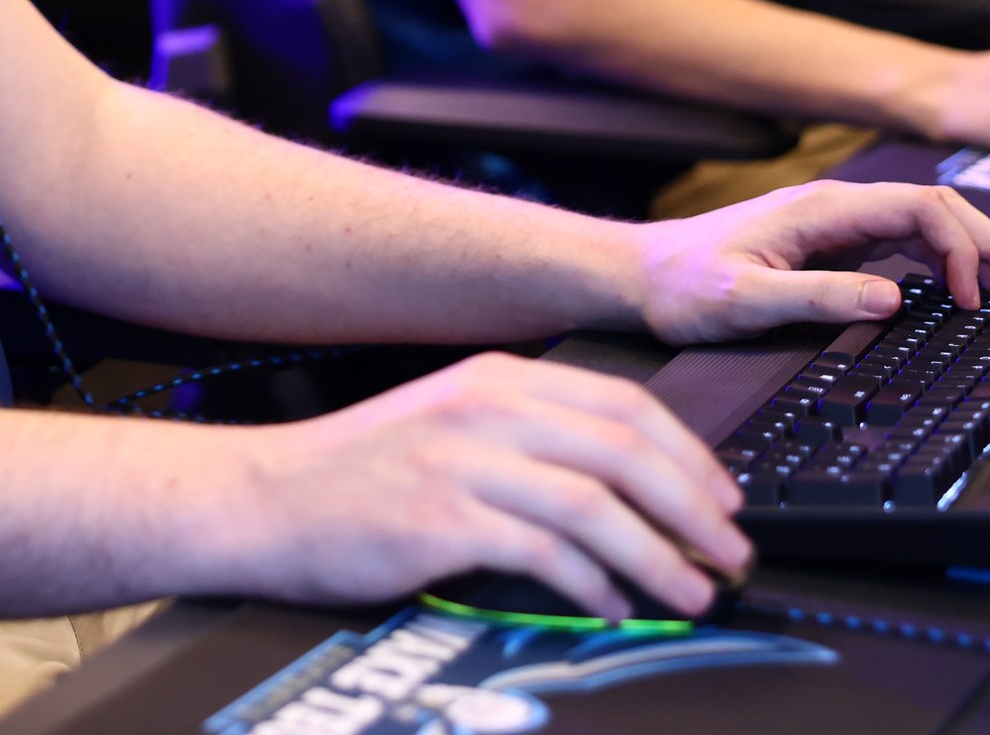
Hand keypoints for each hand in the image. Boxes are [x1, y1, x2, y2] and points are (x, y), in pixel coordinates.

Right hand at [222, 354, 751, 618]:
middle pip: (624, 448)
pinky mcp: (440, 519)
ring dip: (659, 555)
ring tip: (692, 593)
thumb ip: (529, 443)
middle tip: (730, 554)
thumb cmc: (355, 476)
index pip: (623, 404)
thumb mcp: (449, 428)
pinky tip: (611, 608)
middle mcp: (485, 409)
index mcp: (496, 380)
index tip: (724, 501)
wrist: (259, 498)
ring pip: (597, 503)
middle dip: (694, 507)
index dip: (689, 455)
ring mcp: (462, 462)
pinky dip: (592, 585)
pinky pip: (544, 553)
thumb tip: (623, 491)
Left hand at [633, 181, 989, 343]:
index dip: (963, 249)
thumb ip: (818, 298)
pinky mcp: (829, 245)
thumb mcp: (744, 301)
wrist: (641, 277)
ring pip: (924, 223)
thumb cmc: (681, 287)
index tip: (974, 300)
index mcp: (820, 209)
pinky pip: (902, 244)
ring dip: (973, 252)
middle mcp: (833, 208)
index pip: (920, 208)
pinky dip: (942, 263)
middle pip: (936, 209)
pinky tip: (958, 291)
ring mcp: (833, 224)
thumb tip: (893, 301)